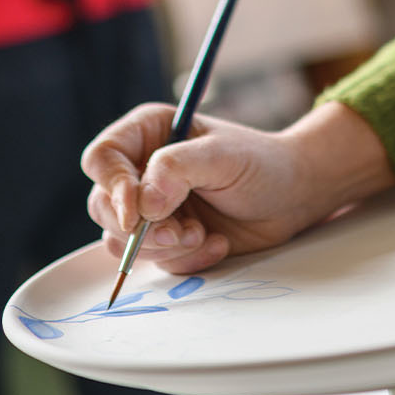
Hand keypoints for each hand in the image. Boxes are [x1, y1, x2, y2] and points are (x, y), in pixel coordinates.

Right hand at [81, 101, 394, 273]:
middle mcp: (140, 170)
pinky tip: (216, 244)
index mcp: (147, 134)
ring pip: (121, 239)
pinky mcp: (165, 239)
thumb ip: (177, 169)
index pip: (102, 159)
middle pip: (102, 205)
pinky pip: (153, 261)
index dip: (112, 187)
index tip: (136, 213)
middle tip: (183, 231)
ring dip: (164, 247)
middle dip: (141, 228)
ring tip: (204, 235)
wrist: (292, 197)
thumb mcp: (222, 156)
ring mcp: (151, 208)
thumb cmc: (261, 164)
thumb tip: (143, 203)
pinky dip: (184, 260)